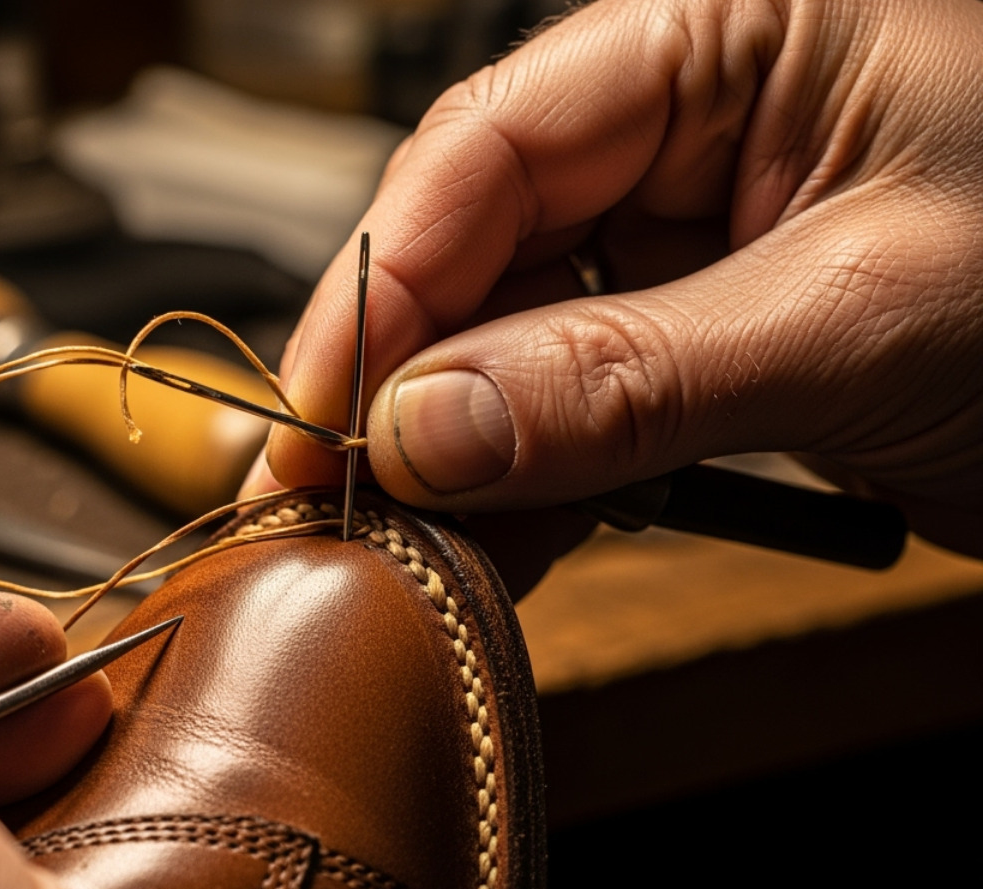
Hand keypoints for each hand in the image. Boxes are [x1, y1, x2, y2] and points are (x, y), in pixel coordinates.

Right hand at [255, 0, 982, 557]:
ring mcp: (698, 240)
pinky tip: (495, 550)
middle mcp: (694, 126)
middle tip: (340, 498)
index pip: (489, 143)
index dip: (382, 283)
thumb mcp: (858, 315)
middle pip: (483, 246)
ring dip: (467, 451)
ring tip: (410, 545)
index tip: (318, 412)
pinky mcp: (712, 341)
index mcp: (727, 35)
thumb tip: (422, 430)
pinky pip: (585, 406)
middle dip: (409, 378)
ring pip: (520, 340)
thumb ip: (623, 376)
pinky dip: (542, 487)